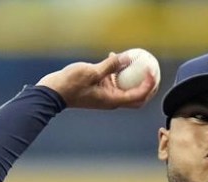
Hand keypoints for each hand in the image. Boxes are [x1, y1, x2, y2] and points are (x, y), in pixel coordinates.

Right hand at [37, 52, 157, 109]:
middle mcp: (112, 100)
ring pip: (126, 88)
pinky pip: (114, 81)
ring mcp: (106, 95)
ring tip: (139, 61)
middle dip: (148, 86)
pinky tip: (115, 56)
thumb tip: (126, 57)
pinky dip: (118, 71)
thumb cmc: (71, 84)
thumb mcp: (92, 72)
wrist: (54, 92)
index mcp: (113, 100)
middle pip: (137, 97)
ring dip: (133, 77)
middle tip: (153, 71)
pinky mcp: (99, 89)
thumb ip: (110, 65)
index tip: (152, 71)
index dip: (149, 85)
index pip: (138, 96)